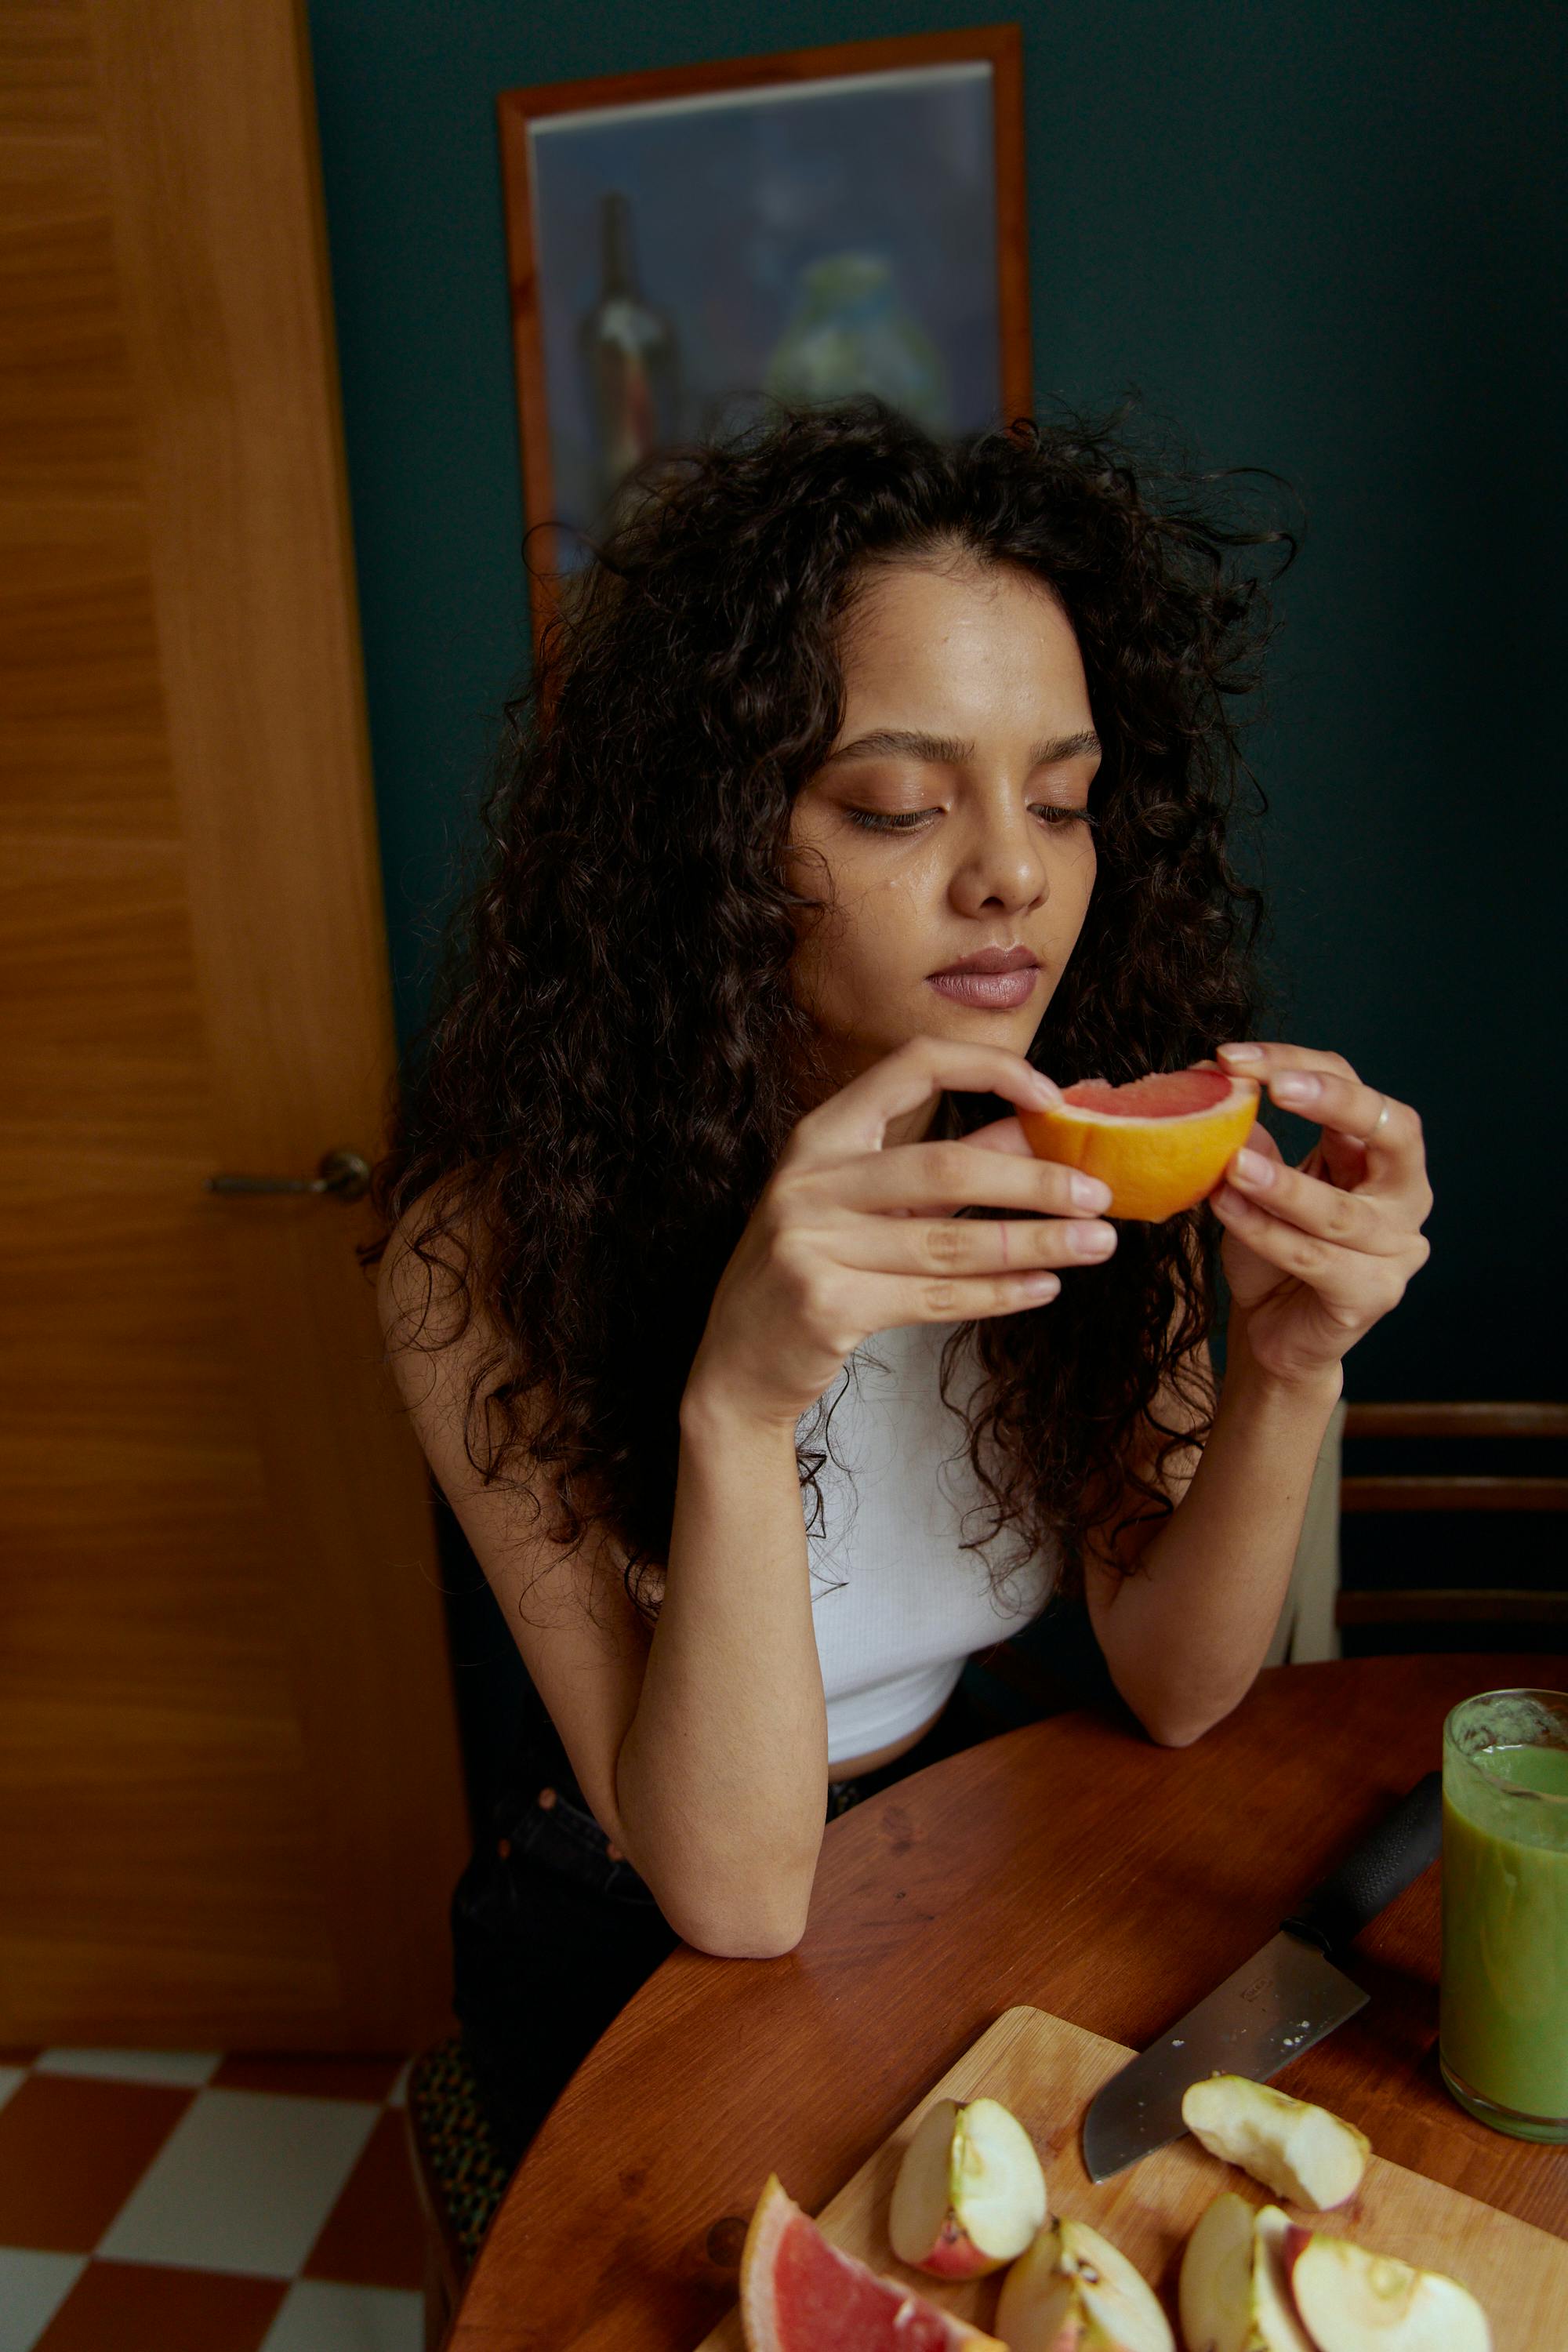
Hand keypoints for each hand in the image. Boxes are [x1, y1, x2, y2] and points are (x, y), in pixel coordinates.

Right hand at [686, 1035, 1119, 1430]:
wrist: (737, 1365)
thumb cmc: (814, 1270)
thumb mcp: (867, 1205)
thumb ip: (943, 1166)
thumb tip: (1035, 1133)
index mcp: (821, 1135)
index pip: (911, 1067)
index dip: (989, 1071)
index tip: (1052, 1098)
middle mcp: (809, 1181)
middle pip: (944, 1167)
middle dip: (1034, 1180)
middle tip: (1098, 1193)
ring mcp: (811, 1243)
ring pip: (950, 1243)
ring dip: (1035, 1243)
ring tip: (1096, 1244)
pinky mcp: (826, 1306)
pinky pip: (935, 1298)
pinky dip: (999, 1295)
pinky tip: (1044, 1287)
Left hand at [1209, 1042, 1432, 1387]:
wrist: (1273, 1333)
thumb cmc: (1271, 1250)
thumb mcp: (1255, 1184)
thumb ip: (1248, 1138)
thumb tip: (1215, 1079)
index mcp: (1377, 1153)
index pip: (1354, 1084)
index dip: (1298, 1064)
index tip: (1232, 1058)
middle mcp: (1404, 1194)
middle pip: (1394, 1130)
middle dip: (1336, 1101)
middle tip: (1277, 1087)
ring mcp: (1398, 1248)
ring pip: (1341, 1211)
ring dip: (1281, 1185)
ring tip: (1230, 1166)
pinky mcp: (1373, 1294)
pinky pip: (1315, 1259)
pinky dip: (1266, 1233)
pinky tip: (1227, 1211)